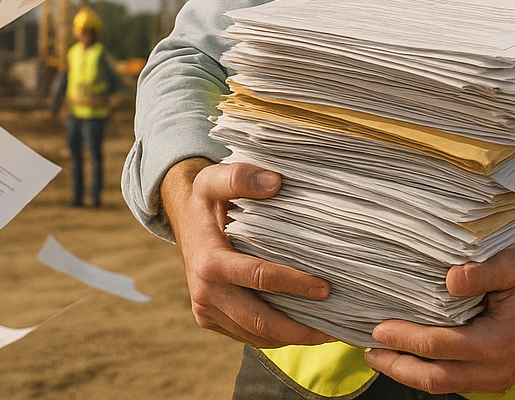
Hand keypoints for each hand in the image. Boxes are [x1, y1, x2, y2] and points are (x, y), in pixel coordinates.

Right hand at [163, 158, 333, 349]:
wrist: (181, 220)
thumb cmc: (205, 199)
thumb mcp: (214, 179)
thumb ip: (240, 176)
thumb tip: (275, 182)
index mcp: (209, 263)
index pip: (259, 278)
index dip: (294, 284)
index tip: (325, 289)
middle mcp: (205, 293)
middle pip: (259, 321)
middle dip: (298, 329)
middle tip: (333, 328)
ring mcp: (206, 311)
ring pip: (254, 335)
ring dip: (290, 337)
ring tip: (325, 332)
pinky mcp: (209, 319)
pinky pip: (245, 335)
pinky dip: (274, 337)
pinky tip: (300, 328)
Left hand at [366, 240, 514, 394]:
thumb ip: (483, 271)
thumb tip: (449, 278)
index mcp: (497, 343)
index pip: (439, 345)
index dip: (406, 338)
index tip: (379, 327)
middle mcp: (495, 370)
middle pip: (434, 378)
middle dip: (398, 366)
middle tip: (369, 351)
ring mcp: (495, 380)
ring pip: (442, 386)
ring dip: (408, 374)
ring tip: (381, 357)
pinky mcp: (493, 380)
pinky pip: (453, 383)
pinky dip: (427, 374)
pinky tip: (409, 358)